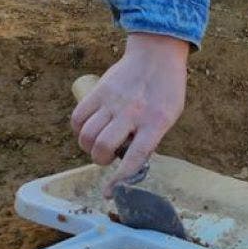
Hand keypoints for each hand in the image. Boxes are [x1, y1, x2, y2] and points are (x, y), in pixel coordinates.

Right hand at [70, 33, 188, 196]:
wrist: (156, 55)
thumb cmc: (166, 90)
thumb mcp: (170, 115)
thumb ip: (151, 137)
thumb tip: (130, 162)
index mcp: (156, 122)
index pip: (135, 157)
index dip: (120, 179)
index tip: (109, 193)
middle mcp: (132, 113)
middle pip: (102, 147)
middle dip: (100, 160)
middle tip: (107, 157)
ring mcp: (113, 102)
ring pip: (86, 135)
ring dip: (88, 147)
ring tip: (98, 144)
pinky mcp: (98, 92)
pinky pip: (77, 117)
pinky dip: (78, 130)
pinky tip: (87, 130)